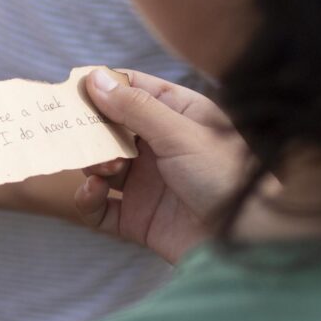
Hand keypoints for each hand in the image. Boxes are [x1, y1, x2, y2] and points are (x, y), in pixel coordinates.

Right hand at [73, 69, 250, 264]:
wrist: (247, 242)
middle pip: (109, 127)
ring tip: (105, 167)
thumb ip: (135, 107)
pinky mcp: (137, 217)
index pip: (131, 89)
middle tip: (76, 131)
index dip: (101, 87)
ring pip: (101, 164)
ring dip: (92, 162)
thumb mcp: (180, 134)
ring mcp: (146, 182)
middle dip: (90, 129)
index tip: (72, 90)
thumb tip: (95, 78)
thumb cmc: (226, 178)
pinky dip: (89, 197)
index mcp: (176, 115)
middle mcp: (158, 145)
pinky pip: (100, 205)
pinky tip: (94, 190)